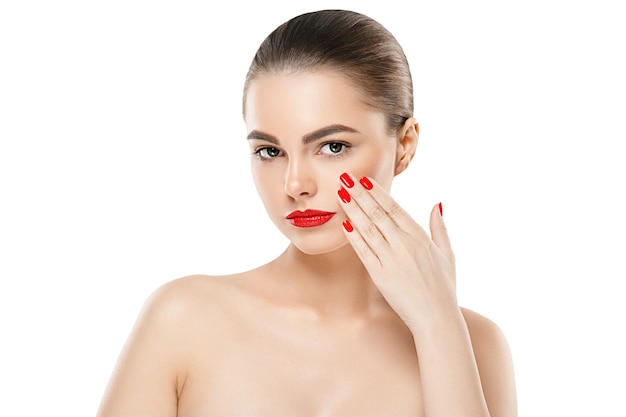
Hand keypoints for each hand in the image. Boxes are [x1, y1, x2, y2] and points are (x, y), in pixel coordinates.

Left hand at [338, 173, 457, 330]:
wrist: (436, 318)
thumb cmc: (443, 288)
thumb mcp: (448, 254)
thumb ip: (440, 228)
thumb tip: (437, 205)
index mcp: (420, 237)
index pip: (394, 208)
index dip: (377, 192)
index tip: (365, 179)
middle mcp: (404, 245)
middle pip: (377, 214)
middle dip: (359, 194)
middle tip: (344, 178)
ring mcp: (391, 259)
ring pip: (368, 229)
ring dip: (353, 210)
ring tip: (340, 195)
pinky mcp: (380, 275)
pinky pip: (364, 252)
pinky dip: (354, 237)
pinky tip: (344, 224)